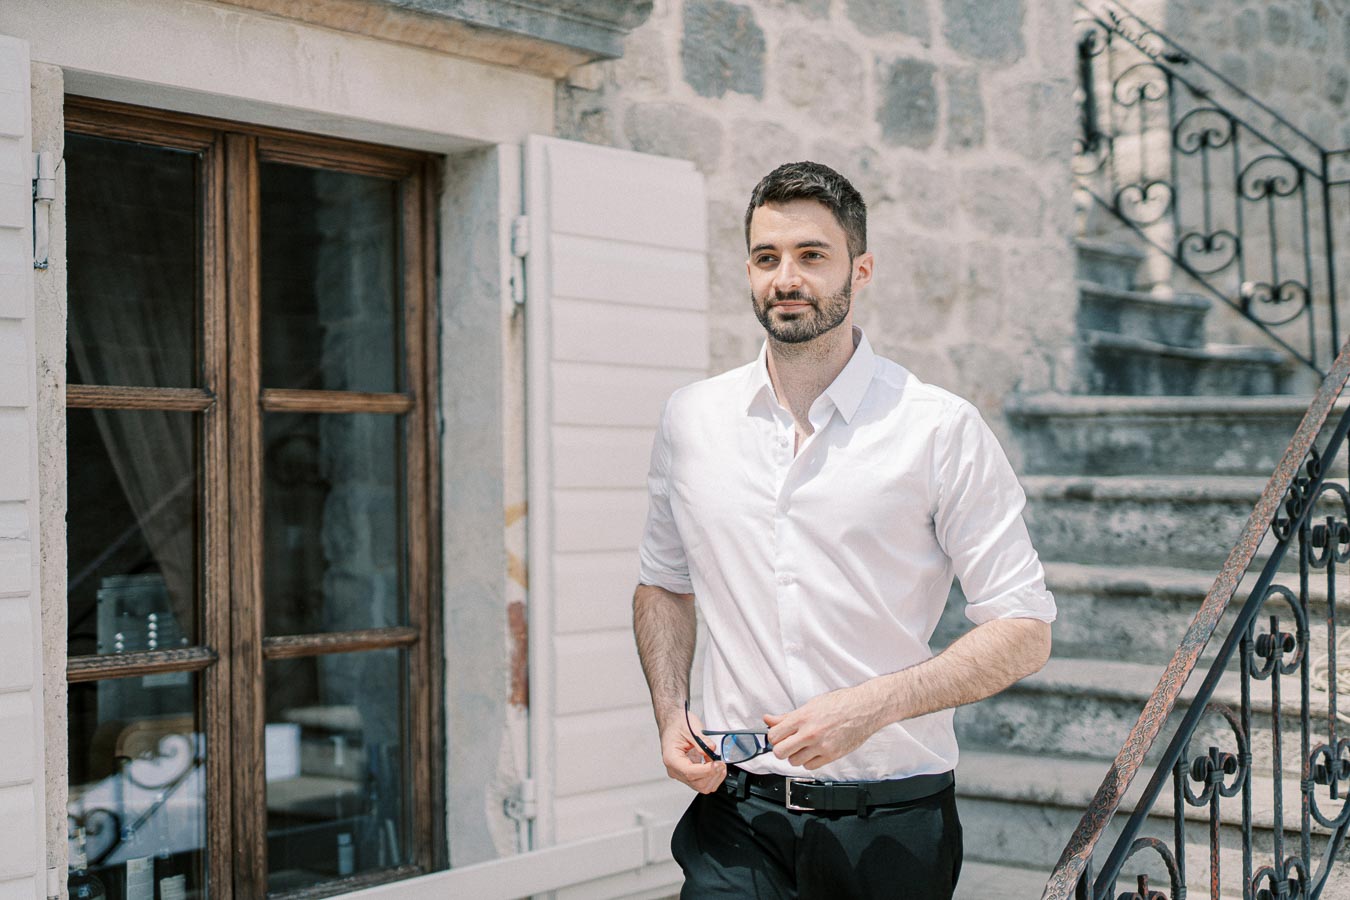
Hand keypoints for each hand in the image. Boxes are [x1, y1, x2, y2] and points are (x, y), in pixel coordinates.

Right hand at [660, 710, 725, 793]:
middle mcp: (675, 769)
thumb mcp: (690, 729)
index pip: (690, 773)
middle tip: (721, 762)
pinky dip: (712, 776)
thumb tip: (712, 749)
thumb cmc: (677, 725)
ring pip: (701, 786)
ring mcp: (681, 773)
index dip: (707, 771)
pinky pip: (702, 781)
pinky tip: (715, 765)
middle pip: (697, 783)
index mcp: (671, 759)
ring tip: (719, 763)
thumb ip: (702, 741)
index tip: (718, 763)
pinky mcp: (688, 773)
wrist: (672, 723)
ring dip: (714, 776)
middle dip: (712, 774)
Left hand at [764, 684, 884, 770]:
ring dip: (796, 756)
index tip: (778, 736)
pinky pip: (810, 766)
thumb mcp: (811, 705)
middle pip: (780, 752)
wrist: (865, 709)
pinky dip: (809, 761)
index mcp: (802, 718)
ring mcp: (821, 746)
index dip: (774, 737)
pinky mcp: (831, 755)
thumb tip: (768, 719)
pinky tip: (813, 751)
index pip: (774, 735)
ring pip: (794, 761)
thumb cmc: (841, 703)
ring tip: (803, 746)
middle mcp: (810, 733)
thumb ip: (787, 716)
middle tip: (787, 744)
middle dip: (781, 749)